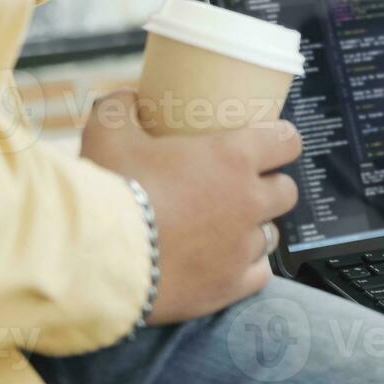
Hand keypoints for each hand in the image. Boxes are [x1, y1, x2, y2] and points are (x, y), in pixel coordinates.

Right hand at [79, 91, 302, 325]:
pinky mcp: (230, 286)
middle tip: (241, 188)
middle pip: (286, 191)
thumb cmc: (109, 188)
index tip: (272, 143)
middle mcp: (249, 201)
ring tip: (227, 229)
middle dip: (270, 187)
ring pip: (271, 234)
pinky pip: (259, 274)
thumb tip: (127, 98)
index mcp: (233, 157)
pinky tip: (225, 264)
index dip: (282, 140)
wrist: (96, 257)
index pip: (287, 141)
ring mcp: (242, 247)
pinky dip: (246, 268)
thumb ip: (120, 108)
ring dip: (255, 228)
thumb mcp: (108, 133)